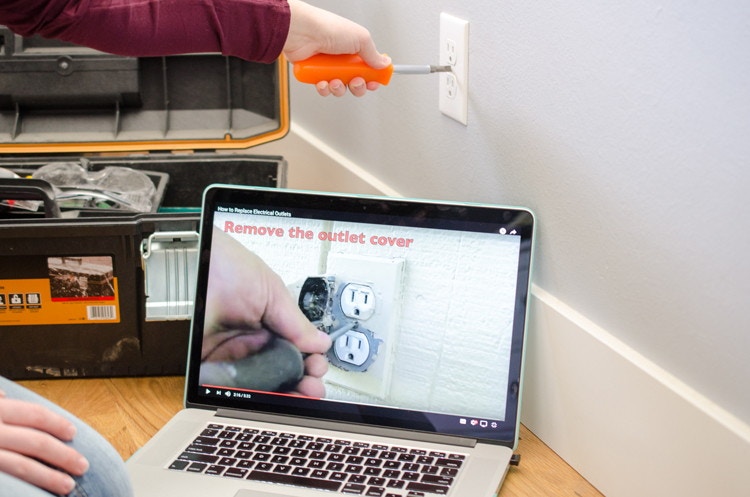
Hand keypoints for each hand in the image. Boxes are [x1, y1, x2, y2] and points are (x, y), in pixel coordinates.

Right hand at [0, 390, 88, 494]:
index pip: (34, 414)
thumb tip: (5, 395)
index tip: (73, 433)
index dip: (57, 423)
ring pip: (22, 466)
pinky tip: (39, 494)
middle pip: (36, 442)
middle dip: (63, 454)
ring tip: (68, 486)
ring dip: (49, 477)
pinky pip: (10, 483)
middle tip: (82, 465)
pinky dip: (28, 487)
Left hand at [202, 228, 330, 396]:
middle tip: (312, 384)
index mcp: (268, 326)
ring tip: (299, 393)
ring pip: (261, 385)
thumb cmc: (227, 267)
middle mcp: (251, 343)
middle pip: (281, 373)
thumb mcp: (272, 293)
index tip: (318, 367)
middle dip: (302, 383)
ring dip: (283, 393)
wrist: (194, 263)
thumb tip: (320, 343)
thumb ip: (296, 323)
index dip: (309, 363)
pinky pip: (231, 388)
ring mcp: (230, 356)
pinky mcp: (209, 367)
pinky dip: (251, 396)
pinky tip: (270, 395)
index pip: (295, 353)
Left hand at [284, 0, 389, 96]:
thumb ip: (373, 54)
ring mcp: (327, 67)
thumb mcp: (360, 39)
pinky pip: (324, 89)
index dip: (372, 78)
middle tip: (355, 81)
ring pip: (340, 88)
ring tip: (335, 80)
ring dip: (339, 88)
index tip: (375, 82)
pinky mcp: (314, 74)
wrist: (302, 32)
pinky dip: (324, 88)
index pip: (368, 68)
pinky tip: (322, 81)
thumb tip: (384, 63)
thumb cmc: (328, 28)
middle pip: (356, 82)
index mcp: (354, 48)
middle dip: (357, 86)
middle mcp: (341, 58)